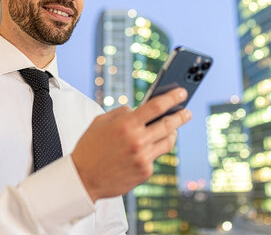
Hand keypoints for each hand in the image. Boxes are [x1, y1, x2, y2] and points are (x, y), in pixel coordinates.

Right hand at [70, 88, 191, 201]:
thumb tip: (137, 110)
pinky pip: (155, 156)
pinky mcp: (145, 172)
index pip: (156, 106)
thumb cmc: (89, 149)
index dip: (172, 98)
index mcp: (126, 124)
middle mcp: (137, 140)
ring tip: (174, 128)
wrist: (83, 179)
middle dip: (181, 116)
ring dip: (173, 133)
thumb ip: (121, 113)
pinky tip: (149, 148)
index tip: (181, 93)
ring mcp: (143, 157)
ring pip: (168, 141)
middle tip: (187, 112)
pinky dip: (153, 150)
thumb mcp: (100, 122)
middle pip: (168, 124)